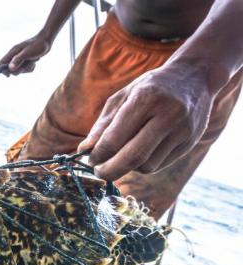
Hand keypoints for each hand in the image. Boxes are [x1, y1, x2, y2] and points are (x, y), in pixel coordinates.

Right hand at [0, 35, 51, 75]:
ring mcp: (21, 58)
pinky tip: (34, 62)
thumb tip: (10, 68)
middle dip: (18, 70)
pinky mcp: (26, 60)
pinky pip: (26, 69)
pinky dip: (30, 67)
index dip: (4, 70)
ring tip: (32, 62)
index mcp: (13, 52)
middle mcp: (15, 55)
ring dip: (26, 69)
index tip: (9, 75)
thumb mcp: (27, 53)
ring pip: (19, 69)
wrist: (47, 40)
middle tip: (25, 67)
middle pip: (10, 68)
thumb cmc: (37, 45)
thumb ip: (18, 60)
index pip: (2, 62)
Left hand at [81, 63, 214, 180]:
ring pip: (147, 166)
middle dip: (110, 171)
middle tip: (98, 172)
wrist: (195, 77)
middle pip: (133, 157)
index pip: (115, 139)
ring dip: (128, 167)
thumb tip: (84, 150)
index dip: (98, 155)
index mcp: (145, 99)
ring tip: (121, 156)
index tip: (90, 160)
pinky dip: (144, 164)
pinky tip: (140, 152)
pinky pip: (160, 165)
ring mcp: (183, 130)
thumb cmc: (150, 88)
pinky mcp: (191, 142)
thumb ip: (103, 125)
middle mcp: (167, 115)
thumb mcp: (122, 97)